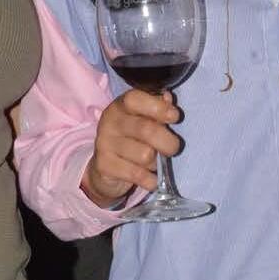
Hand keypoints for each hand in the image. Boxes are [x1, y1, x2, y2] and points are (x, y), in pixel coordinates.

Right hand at [81, 89, 181, 206]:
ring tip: (152, 163)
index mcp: (120, 105)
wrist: (106, 168)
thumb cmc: (132, 138)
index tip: (175, 117)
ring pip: (145, 155)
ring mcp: (104, 143)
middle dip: (168, 142)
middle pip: (147, 130)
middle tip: (172, 148)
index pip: (135, 99)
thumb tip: (168, 99)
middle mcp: (109, 121)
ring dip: (156, 163)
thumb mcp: (144, 120)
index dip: (158, 107)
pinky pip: (138, 175)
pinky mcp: (103, 165)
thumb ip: (157, 110)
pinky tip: (149, 178)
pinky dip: (150, 180)